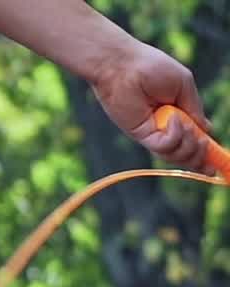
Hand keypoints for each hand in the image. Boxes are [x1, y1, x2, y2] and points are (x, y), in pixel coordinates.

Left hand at [91, 40, 213, 173]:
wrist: (124, 67)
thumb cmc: (153, 68)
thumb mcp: (183, 86)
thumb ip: (194, 109)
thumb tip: (206, 129)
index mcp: (179, 115)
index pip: (193, 140)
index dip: (205, 154)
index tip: (216, 166)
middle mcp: (166, 128)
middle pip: (186, 154)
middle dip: (200, 153)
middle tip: (203, 142)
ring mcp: (154, 134)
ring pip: (176, 154)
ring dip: (189, 144)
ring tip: (186, 126)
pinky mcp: (142, 136)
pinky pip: (164, 146)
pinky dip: (175, 135)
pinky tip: (174, 119)